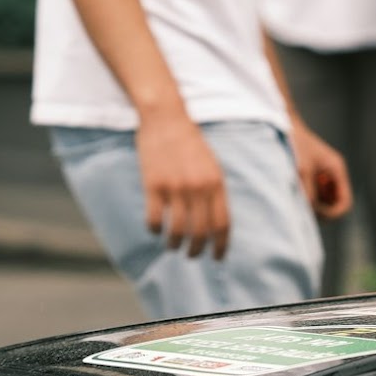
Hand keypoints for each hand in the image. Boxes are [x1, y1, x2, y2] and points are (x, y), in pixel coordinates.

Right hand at [136, 107, 229, 259]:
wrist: (165, 117)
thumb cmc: (189, 143)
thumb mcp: (212, 166)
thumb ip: (215, 192)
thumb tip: (216, 225)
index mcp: (216, 183)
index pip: (222, 224)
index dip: (220, 246)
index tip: (216, 258)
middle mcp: (198, 188)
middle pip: (200, 233)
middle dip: (196, 250)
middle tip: (191, 255)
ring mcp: (175, 187)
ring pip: (177, 231)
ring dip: (175, 245)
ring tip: (172, 246)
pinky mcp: (154, 185)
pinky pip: (155, 220)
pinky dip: (154, 230)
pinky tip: (155, 229)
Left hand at [290, 119, 352, 219]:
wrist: (285, 126)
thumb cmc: (295, 145)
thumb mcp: (302, 171)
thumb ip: (309, 193)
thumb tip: (312, 213)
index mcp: (337, 170)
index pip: (344, 203)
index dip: (332, 214)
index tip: (315, 213)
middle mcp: (334, 174)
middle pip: (335, 205)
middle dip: (322, 210)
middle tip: (304, 207)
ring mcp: (325, 176)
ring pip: (325, 203)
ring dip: (314, 205)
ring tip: (299, 196)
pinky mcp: (315, 177)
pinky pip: (316, 196)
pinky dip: (308, 199)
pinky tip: (297, 191)